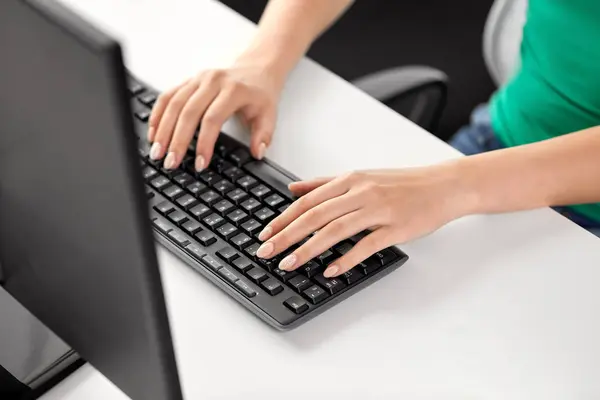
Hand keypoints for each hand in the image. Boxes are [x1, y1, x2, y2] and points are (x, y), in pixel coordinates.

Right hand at [147, 61, 283, 170]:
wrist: (256, 67)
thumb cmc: (260, 92)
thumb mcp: (269, 114)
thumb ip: (263, 136)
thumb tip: (257, 153)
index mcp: (233, 90)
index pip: (212, 119)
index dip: (204, 143)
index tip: (200, 164)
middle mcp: (212, 81)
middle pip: (188, 112)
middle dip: (177, 140)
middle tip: (170, 162)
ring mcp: (198, 79)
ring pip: (174, 104)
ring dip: (162, 129)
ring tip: (156, 152)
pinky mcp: (188, 80)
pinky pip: (167, 96)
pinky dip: (157, 114)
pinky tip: (152, 132)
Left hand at [255, 166, 470, 276]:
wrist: (443, 186)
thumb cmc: (402, 183)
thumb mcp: (361, 176)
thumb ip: (325, 183)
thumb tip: (293, 188)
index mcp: (350, 179)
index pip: (308, 200)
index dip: (284, 218)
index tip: (266, 234)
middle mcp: (361, 192)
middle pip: (316, 215)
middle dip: (287, 235)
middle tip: (266, 252)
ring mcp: (379, 210)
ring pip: (336, 230)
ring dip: (308, 249)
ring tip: (289, 263)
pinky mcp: (396, 228)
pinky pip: (366, 245)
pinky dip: (346, 258)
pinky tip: (330, 270)